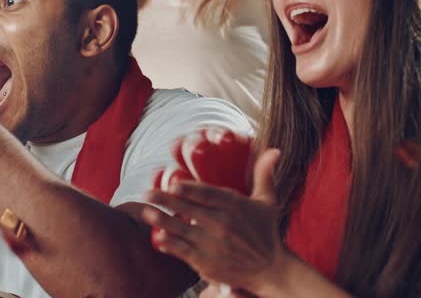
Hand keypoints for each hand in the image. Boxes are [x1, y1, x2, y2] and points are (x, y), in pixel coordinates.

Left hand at [142, 148, 287, 294]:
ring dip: (162, 221)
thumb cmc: (266, 232)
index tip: (172, 184)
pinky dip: (170, 245)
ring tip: (145, 212)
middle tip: (147, 193)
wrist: (271, 270)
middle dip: (165, 200)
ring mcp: (213, 245)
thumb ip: (264, 175)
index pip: (207, 195)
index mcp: (234, 206)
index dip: (189, 189)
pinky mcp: (207, 263)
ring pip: (182, 230)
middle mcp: (222, 224)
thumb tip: (274, 150)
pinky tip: (157, 239)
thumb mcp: (268, 201)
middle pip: (189, 210)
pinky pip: (184, 252)